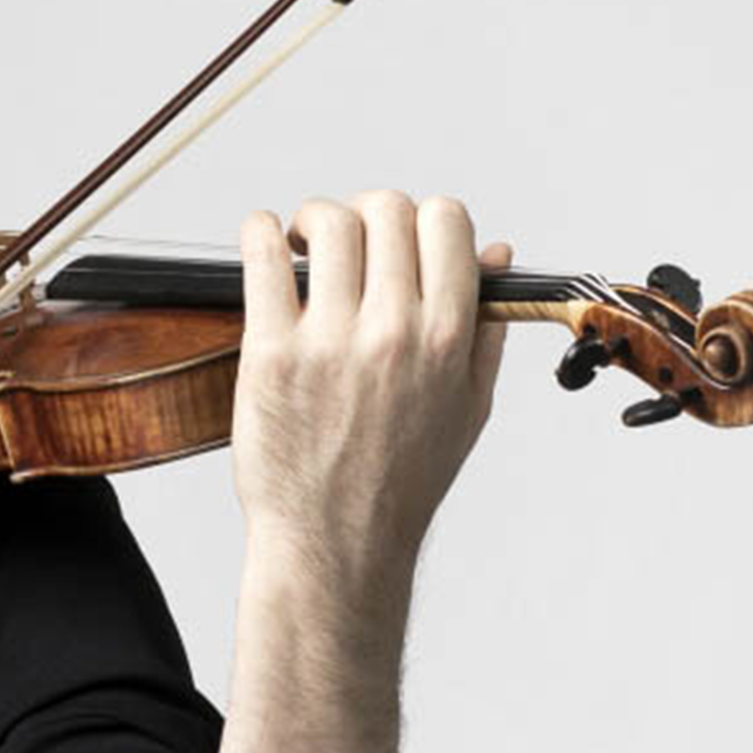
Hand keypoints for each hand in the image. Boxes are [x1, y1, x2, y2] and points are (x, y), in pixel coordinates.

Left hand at [232, 192, 510, 615]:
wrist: (336, 543)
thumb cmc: (400, 480)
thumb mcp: (468, 407)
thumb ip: (483, 325)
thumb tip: (493, 250)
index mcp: (448, 338)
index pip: (446, 220)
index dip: (420, 217)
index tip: (396, 239)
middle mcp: (394, 332)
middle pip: (385, 209)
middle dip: (364, 212)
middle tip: (342, 240)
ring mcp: (330, 341)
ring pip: (328, 223)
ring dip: (312, 218)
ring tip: (300, 243)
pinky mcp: (270, 354)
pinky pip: (261, 258)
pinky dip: (259, 231)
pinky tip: (262, 240)